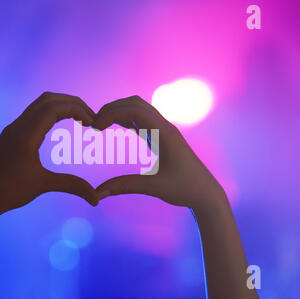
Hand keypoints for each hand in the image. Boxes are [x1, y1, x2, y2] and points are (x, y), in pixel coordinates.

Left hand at [0, 92, 98, 225]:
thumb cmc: (7, 192)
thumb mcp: (42, 185)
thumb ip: (72, 186)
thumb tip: (96, 198)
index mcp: (25, 135)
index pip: (54, 108)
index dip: (77, 109)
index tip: (92, 121)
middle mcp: (17, 126)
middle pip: (48, 100)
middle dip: (72, 103)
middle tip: (90, 116)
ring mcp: (12, 130)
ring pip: (39, 105)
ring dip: (60, 106)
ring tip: (79, 118)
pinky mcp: (10, 136)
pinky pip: (33, 115)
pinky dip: (50, 114)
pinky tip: (59, 127)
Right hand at [93, 95, 225, 209]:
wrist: (206, 193)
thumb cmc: (184, 189)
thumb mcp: (153, 188)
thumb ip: (124, 186)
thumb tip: (97, 193)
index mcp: (164, 134)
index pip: (133, 110)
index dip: (111, 114)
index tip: (94, 127)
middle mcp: (165, 127)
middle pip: (135, 104)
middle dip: (112, 109)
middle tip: (93, 123)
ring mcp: (165, 130)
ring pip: (139, 109)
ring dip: (119, 111)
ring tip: (100, 124)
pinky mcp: (163, 137)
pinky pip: (143, 120)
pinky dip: (127, 119)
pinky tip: (116, 126)